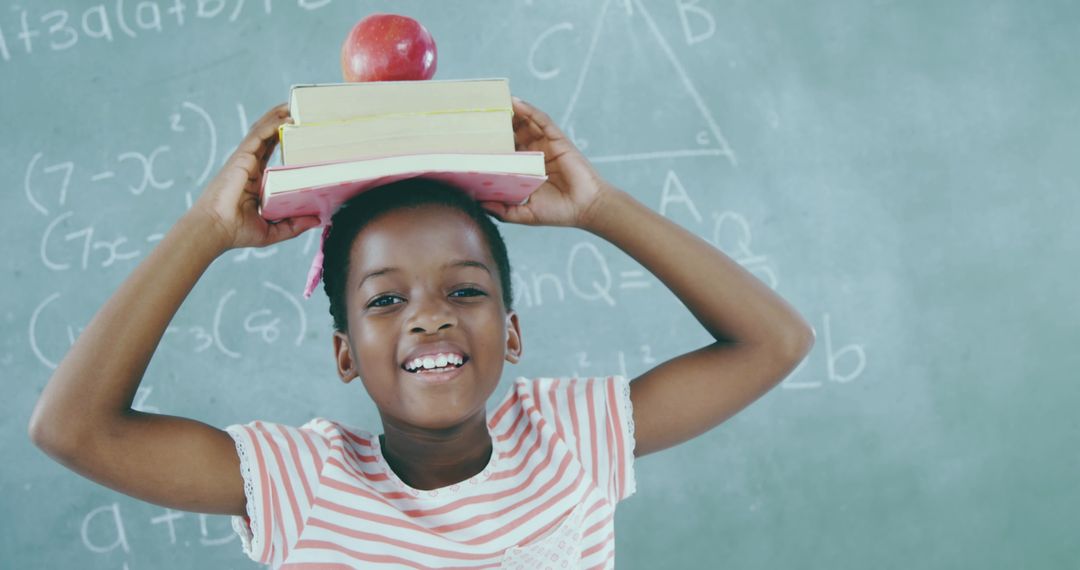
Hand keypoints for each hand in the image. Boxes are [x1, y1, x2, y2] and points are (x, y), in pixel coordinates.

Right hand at [187, 103, 320, 251]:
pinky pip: (259, 136)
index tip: (298, 129)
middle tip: (299, 109)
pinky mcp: (242, 158)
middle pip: (267, 136)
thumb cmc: (237, 232)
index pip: (270, 152)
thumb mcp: (273, 230)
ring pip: (263, 131)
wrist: (214, 230)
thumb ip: (295, 225)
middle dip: (281, 121)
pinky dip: (272, 124)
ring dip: (277, 116)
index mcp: (255, 179)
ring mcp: (245, 160)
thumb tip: (318, 220)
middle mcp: (250, 166)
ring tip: (294, 104)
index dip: (282, 138)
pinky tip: (286, 116)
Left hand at [479, 97, 614, 228]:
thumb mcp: (524, 213)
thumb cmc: (557, 212)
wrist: (585, 208)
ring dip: (509, 112)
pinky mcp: (557, 139)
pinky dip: (528, 110)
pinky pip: (541, 120)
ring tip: (492, 102)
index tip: (469, 137)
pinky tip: (515, 102)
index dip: (488, 143)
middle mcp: (534, 154)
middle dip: (496, 124)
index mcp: (525, 169)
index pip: (503, 151)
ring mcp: (545, 145)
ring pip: (524, 123)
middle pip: (511, 133)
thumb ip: (502, 210)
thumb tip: (477, 204)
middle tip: (476, 114)